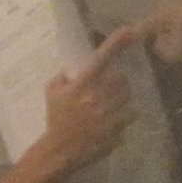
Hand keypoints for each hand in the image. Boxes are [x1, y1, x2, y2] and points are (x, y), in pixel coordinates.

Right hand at [30, 38, 136, 172]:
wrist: (59, 151)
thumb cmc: (55, 121)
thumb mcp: (52, 94)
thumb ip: (62, 78)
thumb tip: (72, 69)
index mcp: (81, 86)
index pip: (101, 59)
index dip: (116, 43)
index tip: (129, 31)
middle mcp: (98, 97)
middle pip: (122, 79)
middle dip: (118, 82)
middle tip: (109, 88)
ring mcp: (110, 114)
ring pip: (128, 97)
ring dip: (122, 99)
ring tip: (111, 105)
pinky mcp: (118, 129)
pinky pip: (129, 116)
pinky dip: (124, 117)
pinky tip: (111, 122)